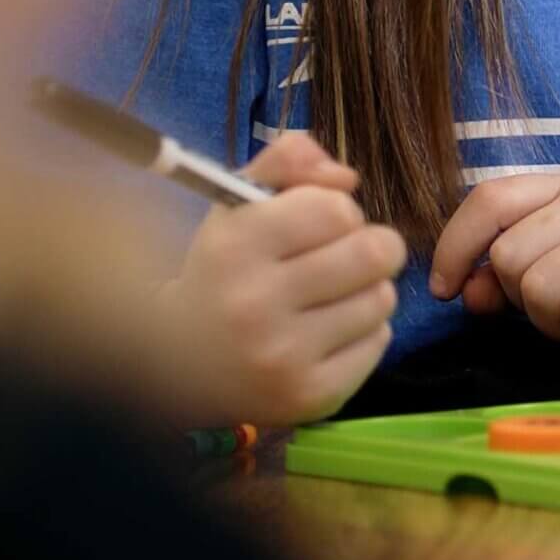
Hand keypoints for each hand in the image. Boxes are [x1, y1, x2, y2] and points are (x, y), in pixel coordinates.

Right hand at [157, 131, 404, 424]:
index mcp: (233, 248)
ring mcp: (282, 357)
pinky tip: (325, 335)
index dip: (336, 212)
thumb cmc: (223, 271)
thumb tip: (345, 175)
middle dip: (369, 247)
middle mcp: (253, 304)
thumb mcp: (238, 206)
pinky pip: (379, 341)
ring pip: (382, 298)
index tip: (315, 227)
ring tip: (327, 299)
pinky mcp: (310, 397)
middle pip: (376, 252)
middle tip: (343, 258)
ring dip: (367, 291)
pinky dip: (363, 332)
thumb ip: (289, 163)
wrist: (176, 365)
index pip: (337, 209)